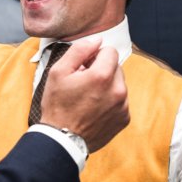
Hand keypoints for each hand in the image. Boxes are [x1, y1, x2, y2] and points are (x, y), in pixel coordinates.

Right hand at [39, 38, 128, 153]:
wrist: (62, 140)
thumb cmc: (57, 106)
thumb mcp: (58, 72)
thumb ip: (79, 50)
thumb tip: (97, 40)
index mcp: (102, 76)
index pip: (110, 51)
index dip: (94, 56)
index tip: (84, 67)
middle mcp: (118, 90)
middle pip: (116, 67)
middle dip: (101, 70)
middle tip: (83, 83)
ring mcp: (123, 106)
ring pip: (119, 83)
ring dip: (107, 86)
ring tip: (88, 98)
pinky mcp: (124, 118)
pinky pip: (121, 100)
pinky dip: (110, 101)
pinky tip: (94, 109)